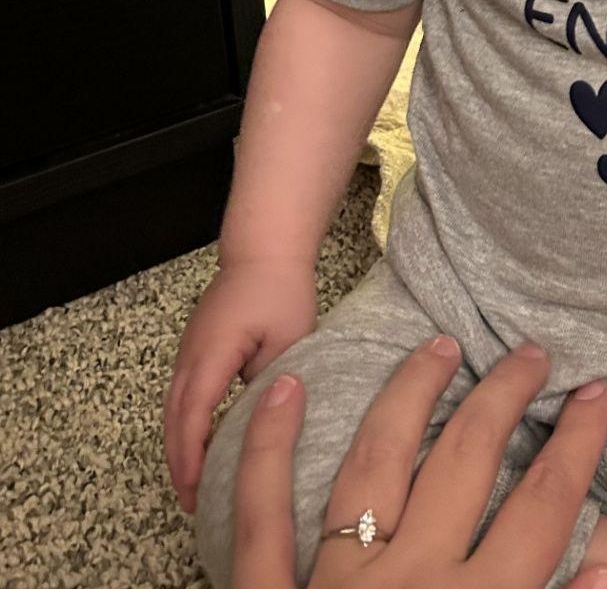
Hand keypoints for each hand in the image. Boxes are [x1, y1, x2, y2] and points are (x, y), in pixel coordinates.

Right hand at [166, 259, 317, 513]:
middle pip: (173, 419)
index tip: (195, 489)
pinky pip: (182, 395)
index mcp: (211, 354)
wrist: (265, 249)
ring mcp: (187, 352)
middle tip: (193, 502)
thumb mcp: (289, 339)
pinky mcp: (194, 349)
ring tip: (195, 482)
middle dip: (179, 463)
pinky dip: (185, 424)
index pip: (194, 415)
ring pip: (173, 409)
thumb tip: (261, 420)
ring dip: (179, 445)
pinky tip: (203, 441)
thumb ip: (271, 381)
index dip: (192, 456)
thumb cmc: (281, 290)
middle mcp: (189, 357)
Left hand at [233, 338, 606, 588]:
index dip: (577, 442)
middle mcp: (411, 584)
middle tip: (533, 353)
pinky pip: (259, 517)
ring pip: (377, 461)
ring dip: (412, 395)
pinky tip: (285, 388)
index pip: (545, 508)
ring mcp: (334, 587)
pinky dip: (267, 450)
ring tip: (442, 346)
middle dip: (506, 396)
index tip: (598, 392)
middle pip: (469, 461)